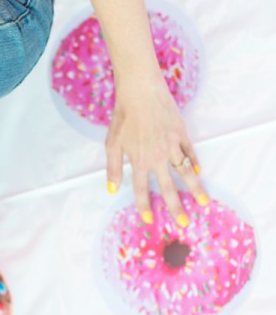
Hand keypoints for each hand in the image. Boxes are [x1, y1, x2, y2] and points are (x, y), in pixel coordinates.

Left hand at [105, 73, 207, 224]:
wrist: (140, 91)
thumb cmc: (123, 116)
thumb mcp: (112, 143)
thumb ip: (112, 168)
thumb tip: (111, 190)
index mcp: (139, 161)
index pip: (141, 190)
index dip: (144, 206)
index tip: (149, 220)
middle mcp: (157, 157)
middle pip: (168, 188)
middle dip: (176, 207)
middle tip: (184, 223)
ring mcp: (172, 146)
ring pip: (185, 172)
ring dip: (194, 189)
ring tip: (203, 202)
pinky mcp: (181, 133)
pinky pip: (190, 152)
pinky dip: (195, 163)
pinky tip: (199, 173)